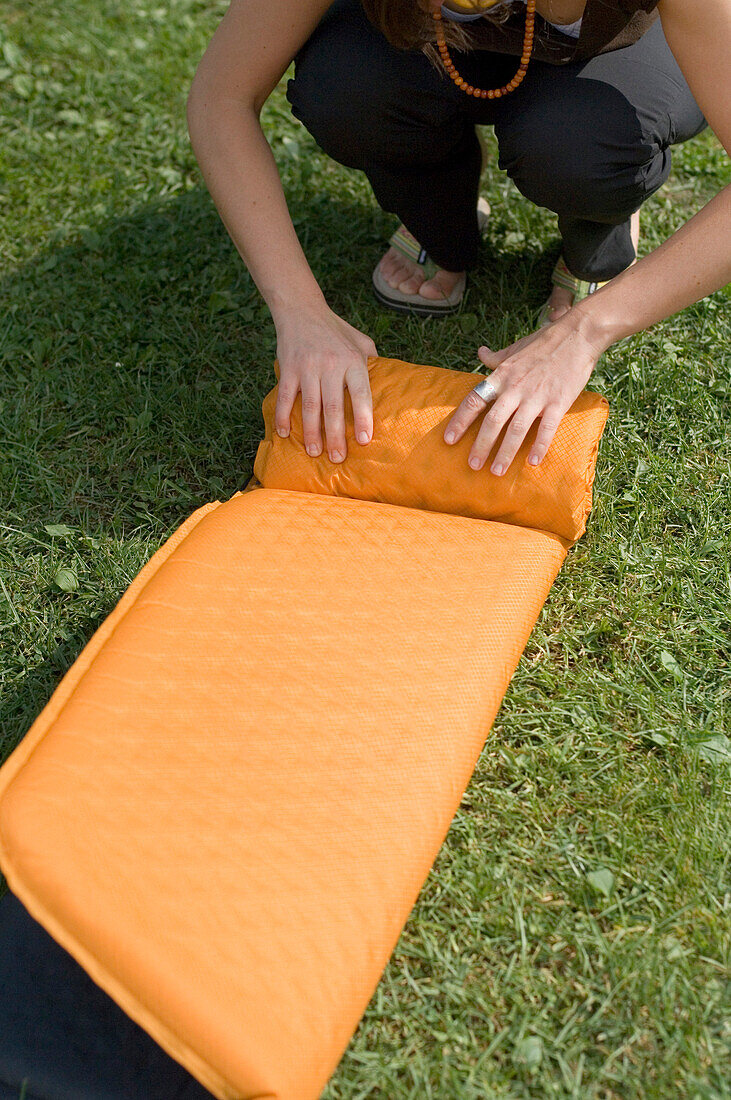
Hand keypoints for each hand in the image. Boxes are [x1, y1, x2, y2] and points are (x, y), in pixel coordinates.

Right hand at [273, 303, 375, 462]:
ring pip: (310, 406)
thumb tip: (390, 385)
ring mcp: (308, 367)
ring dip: (311, 432)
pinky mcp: (288, 368)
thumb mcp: (361, 342)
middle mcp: (331, 365)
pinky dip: (283, 417)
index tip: (363, 440)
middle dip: (335, 435)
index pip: (361, 393)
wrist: (301, 309)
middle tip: (337, 458)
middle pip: (333, 407)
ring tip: (315, 452)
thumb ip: (374, 363)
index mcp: (353, 360)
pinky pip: (286, 397)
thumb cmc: (336, 331)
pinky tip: (285, 434)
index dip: (362, 417)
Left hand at [443, 312, 606, 474]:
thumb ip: (496, 356)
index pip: (474, 400)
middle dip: (481, 445)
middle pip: (493, 421)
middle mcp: (515, 388)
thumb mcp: (515, 348)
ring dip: (505, 452)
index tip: (449, 439)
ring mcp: (537, 396)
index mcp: (502, 376)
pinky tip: (532, 462)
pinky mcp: (558, 402)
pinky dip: (539, 446)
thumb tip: (480, 353)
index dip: (460, 421)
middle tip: (473, 465)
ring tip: (496, 471)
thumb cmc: (544, 342)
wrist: (577, 335)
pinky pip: (546, 429)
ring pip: (516, 429)